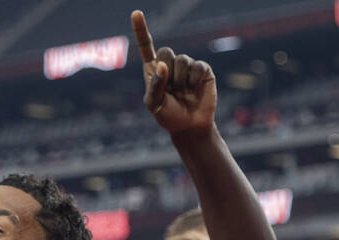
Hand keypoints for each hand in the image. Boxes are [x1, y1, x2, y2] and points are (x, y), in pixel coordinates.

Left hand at [131, 10, 216, 134]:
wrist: (189, 126)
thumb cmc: (168, 116)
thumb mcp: (154, 105)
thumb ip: (155, 86)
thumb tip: (162, 65)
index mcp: (153, 70)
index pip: (146, 46)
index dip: (141, 30)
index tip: (136, 13)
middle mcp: (169, 64)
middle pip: (166, 51)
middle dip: (167, 72)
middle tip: (171, 90)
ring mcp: (187, 65)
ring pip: (181, 60)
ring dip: (180, 80)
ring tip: (182, 92)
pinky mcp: (202, 69)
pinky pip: (196, 66)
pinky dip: (193, 80)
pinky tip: (193, 90)